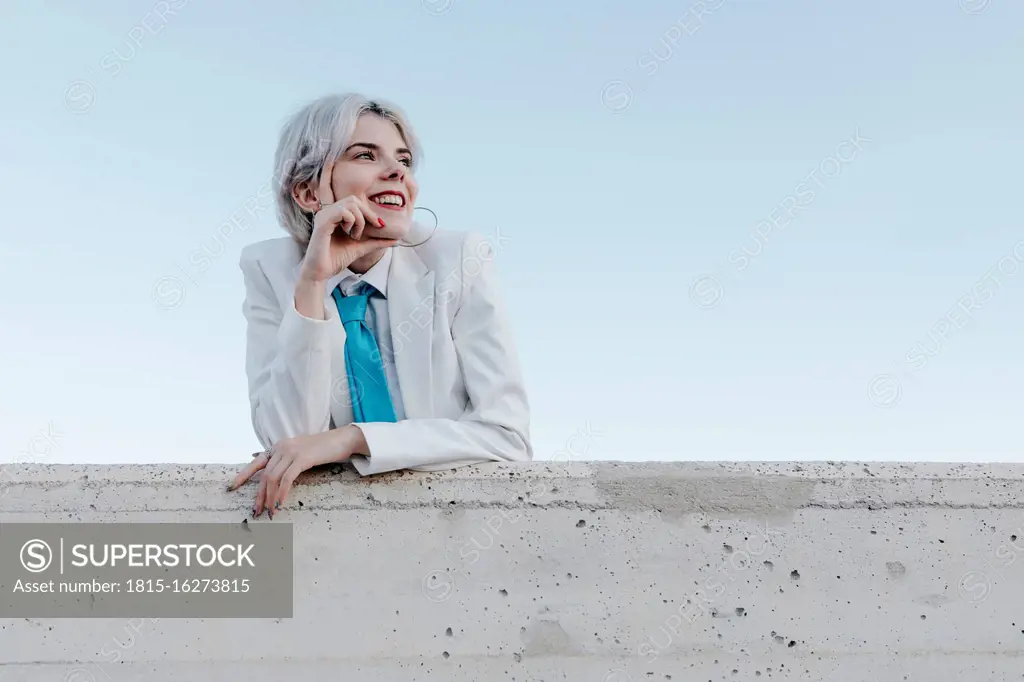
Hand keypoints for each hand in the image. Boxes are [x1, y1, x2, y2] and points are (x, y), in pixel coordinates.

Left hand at [227, 428, 357, 518]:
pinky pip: (287, 479)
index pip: (257, 462)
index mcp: (279, 447)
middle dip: (259, 496)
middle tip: (257, 511)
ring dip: (270, 498)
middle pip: (264, 475)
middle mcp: (282, 447)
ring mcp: (291, 451)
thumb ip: (288, 461)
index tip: (232, 487)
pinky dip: (282, 493)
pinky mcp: (302, 458)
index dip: (243, 475)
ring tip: (270, 512)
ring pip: (273, 478)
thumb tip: (276, 476)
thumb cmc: (324, 449)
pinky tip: (281, 503)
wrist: (342, 439)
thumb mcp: (301, 453)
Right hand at [298, 159, 397, 283]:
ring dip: (360, 220)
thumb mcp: (362, 247)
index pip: (333, 187)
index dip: (330, 172)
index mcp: (334, 213)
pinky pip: (343, 212)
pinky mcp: (322, 223)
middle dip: (367, 213)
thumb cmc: (336, 258)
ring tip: (356, 235)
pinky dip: (353, 222)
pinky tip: (350, 234)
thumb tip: (396, 238)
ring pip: (351, 204)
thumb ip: (376, 240)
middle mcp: (327, 211)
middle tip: (371, 228)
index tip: (332, 159)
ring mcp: (323, 215)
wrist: (322, 273)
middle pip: (354, 199)